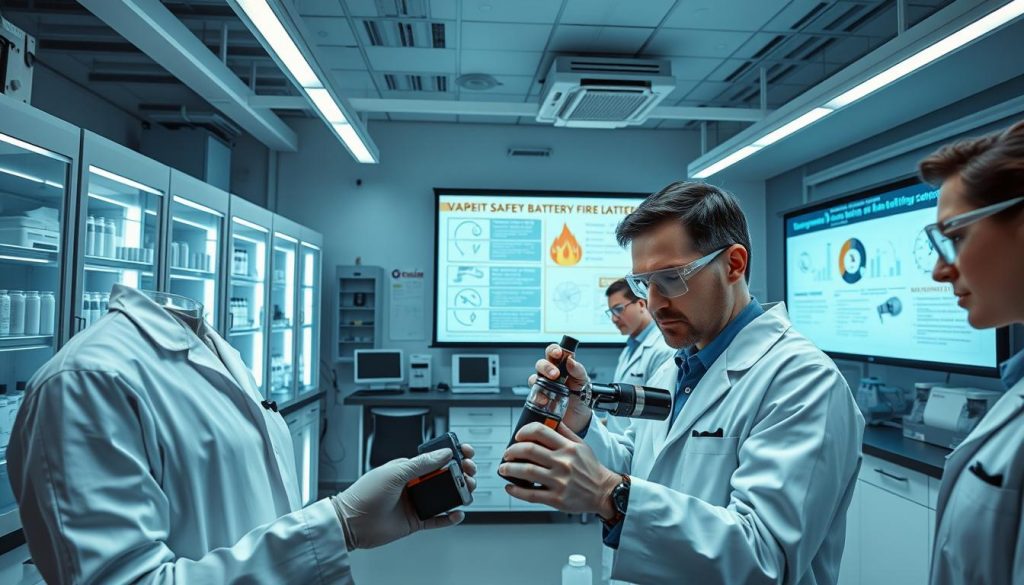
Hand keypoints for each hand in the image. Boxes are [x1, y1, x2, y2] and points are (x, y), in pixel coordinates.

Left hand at [334, 444, 476, 549]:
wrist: (351, 523)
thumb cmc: (365, 494)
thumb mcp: (395, 473)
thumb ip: (422, 464)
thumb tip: (444, 453)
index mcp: (407, 469)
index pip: (435, 459)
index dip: (451, 455)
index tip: (465, 451)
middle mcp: (412, 485)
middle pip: (443, 477)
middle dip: (460, 473)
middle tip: (470, 472)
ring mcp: (414, 503)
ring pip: (443, 497)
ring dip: (458, 493)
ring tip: (467, 491)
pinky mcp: (415, 521)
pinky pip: (437, 519)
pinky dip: (449, 518)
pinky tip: (457, 513)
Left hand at [499, 422, 618, 517]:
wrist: (604, 492)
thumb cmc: (592, 469)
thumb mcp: (582, 445)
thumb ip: (565, 432)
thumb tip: (551, 420)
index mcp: (568, 447)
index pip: (540, 431)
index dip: (524, 432)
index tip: (517, 437)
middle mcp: (563, 463)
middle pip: (529, 450)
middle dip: (512, 451)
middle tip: (507, 455)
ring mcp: (559, 481)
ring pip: (527, 472)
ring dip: (509, 470)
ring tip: (504, 469)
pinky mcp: (556, 499)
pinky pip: (531, 494)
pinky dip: (516, 491)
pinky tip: (510, 487)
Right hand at [529, 343, 592, 433]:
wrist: (580, 418)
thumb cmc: (581, 396)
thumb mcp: (584, 382)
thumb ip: (578, 370)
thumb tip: (571, 361)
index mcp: (561, 366)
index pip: (553, 352)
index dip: (553, 350)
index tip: (558, 353)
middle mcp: (550, 374)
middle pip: (541, 364)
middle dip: (546, 367)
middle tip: (555, 374)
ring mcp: (544, 387)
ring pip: (534, 377)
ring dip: (539, 380)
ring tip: (550, 386)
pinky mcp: (540, 399)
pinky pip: (533, 394)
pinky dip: (537, 396)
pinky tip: (544, 399)